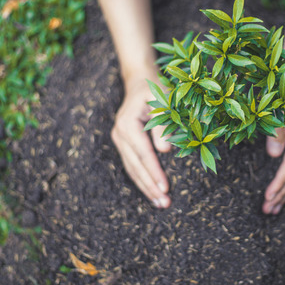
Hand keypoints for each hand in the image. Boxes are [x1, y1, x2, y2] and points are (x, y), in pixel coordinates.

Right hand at [111, 77, 171, 207]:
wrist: (139, 81)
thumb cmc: (155, 88)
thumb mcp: (163, 100)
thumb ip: (163, 125)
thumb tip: (165, 150)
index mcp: (128, 124)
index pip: (143, 154)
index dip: (154, 172)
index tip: (165, 188)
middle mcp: (120, 134)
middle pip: (135, 166)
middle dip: (150, 186)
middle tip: (164, 203)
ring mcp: (119, 139)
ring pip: (132, 169)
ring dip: (145, 187)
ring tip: (160, 203)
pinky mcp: (123, 143)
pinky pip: (132, 165)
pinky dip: (142, 179)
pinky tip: (151, 192)